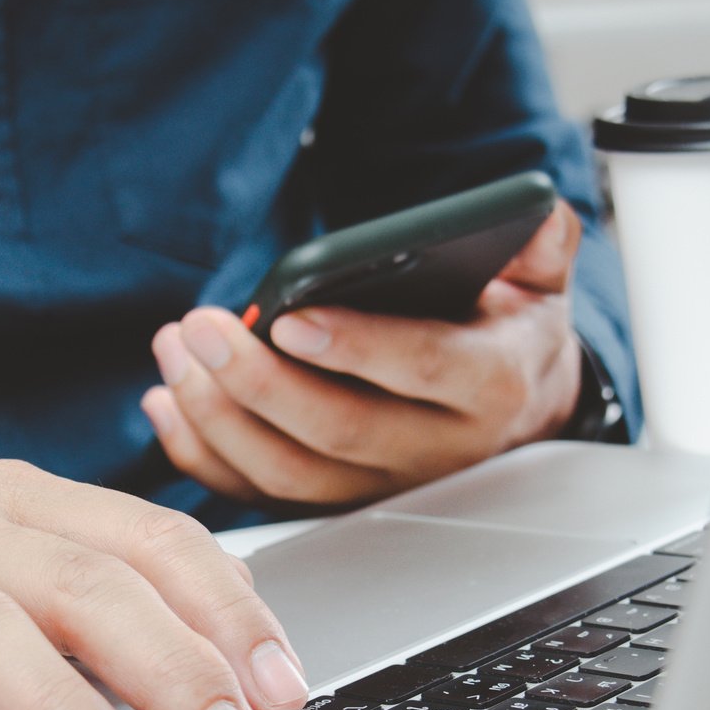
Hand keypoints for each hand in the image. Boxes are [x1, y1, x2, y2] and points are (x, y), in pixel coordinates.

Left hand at [142, 200, 585, 506]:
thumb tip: (536, 209)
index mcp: (491, 384)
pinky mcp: (339, 500)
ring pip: (291, 473)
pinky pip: (261, 494)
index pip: (423, 369)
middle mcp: (438, 449)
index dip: (355, 347)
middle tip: (198, 328)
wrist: (512, 403)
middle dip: (257, 382)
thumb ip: (538, 243)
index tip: (289, 318)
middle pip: (338, 431)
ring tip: (174, 352)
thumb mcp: (540, 282)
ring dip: (218, 417)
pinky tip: (169, 404)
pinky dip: (205, 456)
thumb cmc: (506, 329)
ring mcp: (384, 484)